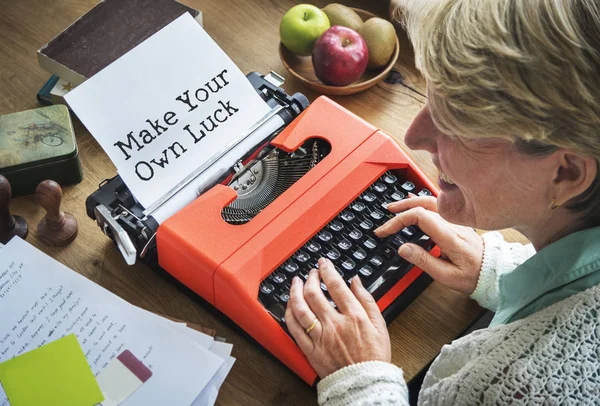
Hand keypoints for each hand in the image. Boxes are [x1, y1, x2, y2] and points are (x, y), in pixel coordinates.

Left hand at [285, 258, 390, 377]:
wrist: (365, 383)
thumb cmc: (374, 356)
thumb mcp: (379, 324)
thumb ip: (367, 299)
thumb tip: (356, 281)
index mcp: (353, 316)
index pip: (336, 285)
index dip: (327, 269)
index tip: (323, 263)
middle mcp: (335, 324)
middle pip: (314, 293)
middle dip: (310, 278)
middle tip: (310, 272)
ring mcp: (320, 337)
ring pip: (300, 308)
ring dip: (295, 291)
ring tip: (295, 282)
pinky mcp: (310, 350)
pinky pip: (294, 329)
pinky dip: (289, 313)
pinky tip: (290, 305)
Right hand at [375, 196, 483, 294]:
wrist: (494, 272)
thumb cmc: (473, 276)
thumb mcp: (446, 276)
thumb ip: (424, 261)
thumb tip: (403, 248)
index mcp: (448, 236)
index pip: (419, 216)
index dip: (398, 221)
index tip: (385, 231)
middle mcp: (452, 224)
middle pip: (423, 204)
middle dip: (401, 208)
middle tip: (386, 214)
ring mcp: (455, 221)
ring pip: (431, 201)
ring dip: (410, 202)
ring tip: (395, 207)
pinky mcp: (457, 222)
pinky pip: (437, 205)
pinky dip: (422, 202)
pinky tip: (415, 203)